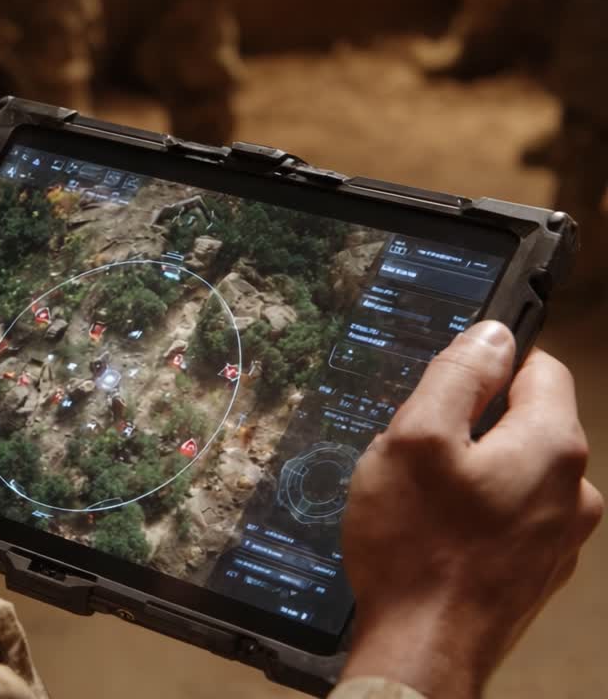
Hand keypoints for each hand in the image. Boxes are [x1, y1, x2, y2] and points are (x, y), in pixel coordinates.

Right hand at [339, 321, 601, 697]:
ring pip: (515, 473)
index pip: (539, 367)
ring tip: (420, 505)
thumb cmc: (415, 550)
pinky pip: (510, 518)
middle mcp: (572, 489)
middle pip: (525, 423)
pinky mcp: (539, 571)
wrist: (424, 652)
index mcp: (551, 446)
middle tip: (415, 456)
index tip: (445, 389)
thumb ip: (456, 376)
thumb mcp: (413, 439)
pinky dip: (476, 517)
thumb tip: (491, 334)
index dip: (486, 367)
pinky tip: (435, 539)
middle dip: (470, 427)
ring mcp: (561, 536)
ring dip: (472, 475)